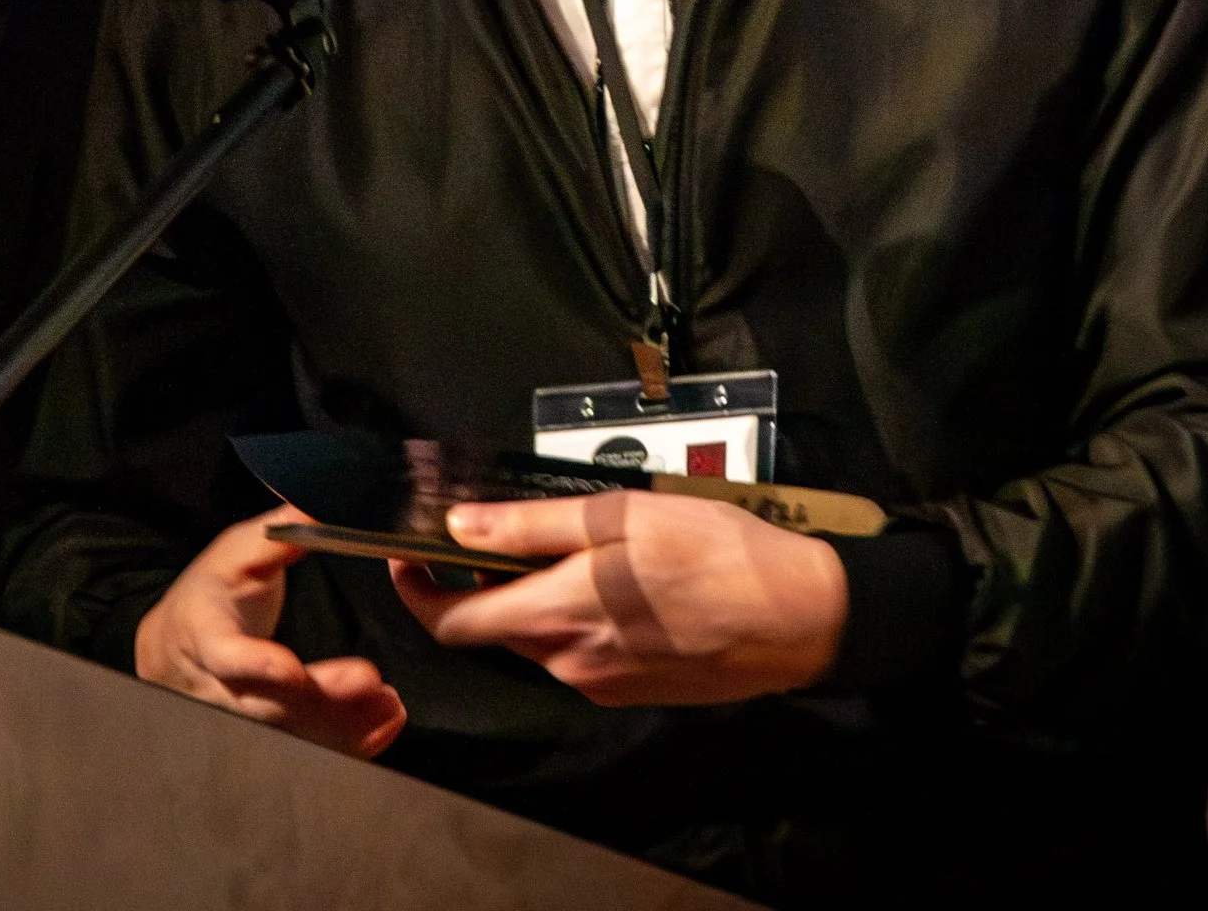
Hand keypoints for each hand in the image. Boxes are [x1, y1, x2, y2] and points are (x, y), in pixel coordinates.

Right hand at [133, 505, 407, 756]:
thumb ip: (278, 533)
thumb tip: (321, 505)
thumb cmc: (208, 591)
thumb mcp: (235, 552)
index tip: (291, 670)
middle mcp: (223, 688)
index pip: (230, 657)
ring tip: (390, 707)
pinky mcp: (270, 731)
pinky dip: (349, 741)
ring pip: (293, 732)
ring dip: (345, 725)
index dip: (259, 666)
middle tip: (370, 682)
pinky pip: (309, 745)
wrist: (175, 645)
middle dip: (323, 699)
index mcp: (208, 637)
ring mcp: (246, 717)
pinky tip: (383, 727)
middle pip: (271, 704)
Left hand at [390, 489, 846, 704]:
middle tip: (499, 533)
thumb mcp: (616, 515)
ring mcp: (603, 683)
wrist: (800, 617)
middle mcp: (570, 662)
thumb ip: (529, 526)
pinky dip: (574, 619)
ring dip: (534, 600)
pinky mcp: (633, 691)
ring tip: (574, 547)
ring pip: (539, 641)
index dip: (418, 592)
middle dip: (483, 585)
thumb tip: (459, 528)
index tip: (407, 556)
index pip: (453, 625)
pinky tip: (614, 583)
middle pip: (496, 630)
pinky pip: (580, 655)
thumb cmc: (715, 553)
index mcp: (557, 616)